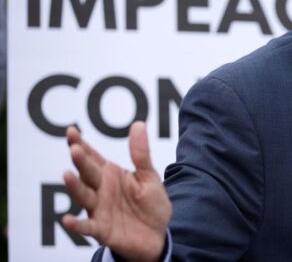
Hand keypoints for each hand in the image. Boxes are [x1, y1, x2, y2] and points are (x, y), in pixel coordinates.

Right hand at [63, 122, 171, 261]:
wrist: (158, 234)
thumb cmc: (151, 204)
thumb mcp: (148, 176)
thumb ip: (141, 153)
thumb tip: (137, 124)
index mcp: (111, 175)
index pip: (93, 158)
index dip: (82, 145)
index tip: (71, 131)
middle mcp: (101, 190)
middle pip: (88, 174)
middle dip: (81, 162)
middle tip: (75, 149)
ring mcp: (99, 209)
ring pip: (84, 196)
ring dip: (75, 187)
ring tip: (67, 175)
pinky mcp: (102, 229)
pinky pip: (86, 227)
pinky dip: (77, 224)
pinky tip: (67, 219)